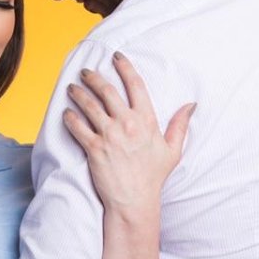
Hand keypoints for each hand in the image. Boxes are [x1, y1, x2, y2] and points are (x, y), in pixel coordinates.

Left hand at [63, 52, 195, 217]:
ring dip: (78, 93)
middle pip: (107, 90)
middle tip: (85, 72)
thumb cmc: (153, 177)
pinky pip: (78, 127)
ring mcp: (110, 135)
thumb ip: (180, 125)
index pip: (135, 85)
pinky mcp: (94, 148)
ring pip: (89, 105)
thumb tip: (191, 105)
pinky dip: (70, 117)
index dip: (124, 67)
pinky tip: (66, 113)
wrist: (134, 201)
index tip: (116, 57)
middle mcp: (128, 124)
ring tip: (72, 88)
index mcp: (147, 121)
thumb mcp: (172, 150)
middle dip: (93, 77)